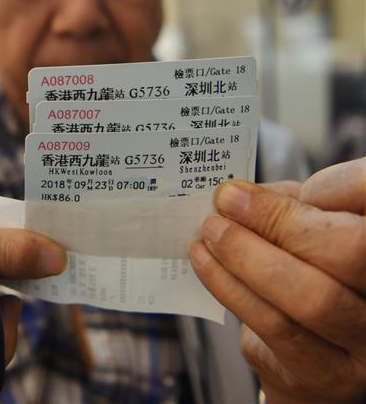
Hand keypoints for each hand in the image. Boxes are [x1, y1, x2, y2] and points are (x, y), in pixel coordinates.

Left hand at [189, 158, 365, 402]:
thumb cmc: (308, 272)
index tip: (288, 177)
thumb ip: (289, 205)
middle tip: (226, 202)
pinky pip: (275, 325)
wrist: (311, 355)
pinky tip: (204, 261)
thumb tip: (238, 195)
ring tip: (210, 231)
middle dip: (279, 222)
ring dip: (245, 255)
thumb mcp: (308, 227)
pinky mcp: (329, 375)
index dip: (338, 184)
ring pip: (310, 296)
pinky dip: (230, 286)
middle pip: (350, 251)